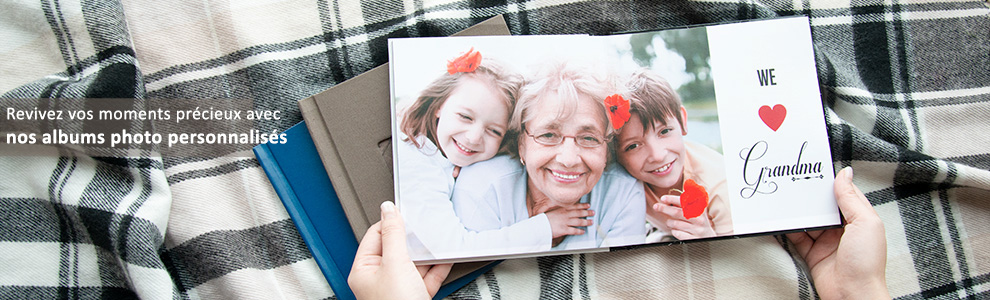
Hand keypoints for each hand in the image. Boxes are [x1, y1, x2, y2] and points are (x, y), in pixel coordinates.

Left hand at [348, 201, 452, 299]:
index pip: (375, 235)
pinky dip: (437, 267)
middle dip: (413, 239)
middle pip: (396, 248)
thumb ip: (394, 234)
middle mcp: (379, 279)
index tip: (406, 212)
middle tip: (424, 227)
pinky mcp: (416, 296)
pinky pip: (427, 276)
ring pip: (414, 263)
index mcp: (364, 269)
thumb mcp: (395, 263)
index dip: (391, 223)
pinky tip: (446, 258)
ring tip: (439, 241)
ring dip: (427, 253)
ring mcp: (398, 288)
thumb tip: (388, 209)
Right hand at [545, 203, 593, 237]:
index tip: (588, 205)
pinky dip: (579, 231)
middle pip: (579, 213)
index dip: (583, 205)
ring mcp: (565, 222)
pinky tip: (583, 231)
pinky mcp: (564, 230)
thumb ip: (561, 210)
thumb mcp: (553, 211)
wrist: (540, 226)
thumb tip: (566, 210)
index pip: (575, 206)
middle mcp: (566, 215)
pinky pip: (574, 230)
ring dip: (586, 222)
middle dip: (587, 213)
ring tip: (591, 222)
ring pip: (579, 221)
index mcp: (563, 209)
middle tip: (593, 213)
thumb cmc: (546, 219)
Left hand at [652, 195, 715, 239]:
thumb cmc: (699, 220)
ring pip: (675, 224)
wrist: (708, 236)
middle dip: (664, 209)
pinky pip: (677, 233)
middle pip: (677, 213)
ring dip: (669, 222)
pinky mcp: (692, 239)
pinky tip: (677, 229)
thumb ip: (692, 197)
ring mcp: (696, 230)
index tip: (663, 198)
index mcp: (699, 209)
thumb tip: (688, 182)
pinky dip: (673, 230)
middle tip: (656, 206)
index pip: (685, 202)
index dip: (672, 199)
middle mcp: (699, 219)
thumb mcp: (698, 207)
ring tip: (670, 221)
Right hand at [786, 167, 889, 299]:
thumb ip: (851, 198)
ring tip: (786, 199)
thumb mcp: (864, 223)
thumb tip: (844, 174)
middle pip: (823, 208)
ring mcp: (827, 243)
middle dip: (811, 198)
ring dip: (799, 213)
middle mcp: (843, 230)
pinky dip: (789, 230)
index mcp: (860, 220)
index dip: (831, 184)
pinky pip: (797, 238)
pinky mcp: (812, 255)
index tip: (816, 171)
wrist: (853, 294)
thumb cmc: (866, 262)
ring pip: (809, 222)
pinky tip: (781, 221)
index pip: (844, 195)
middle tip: (796, 183)